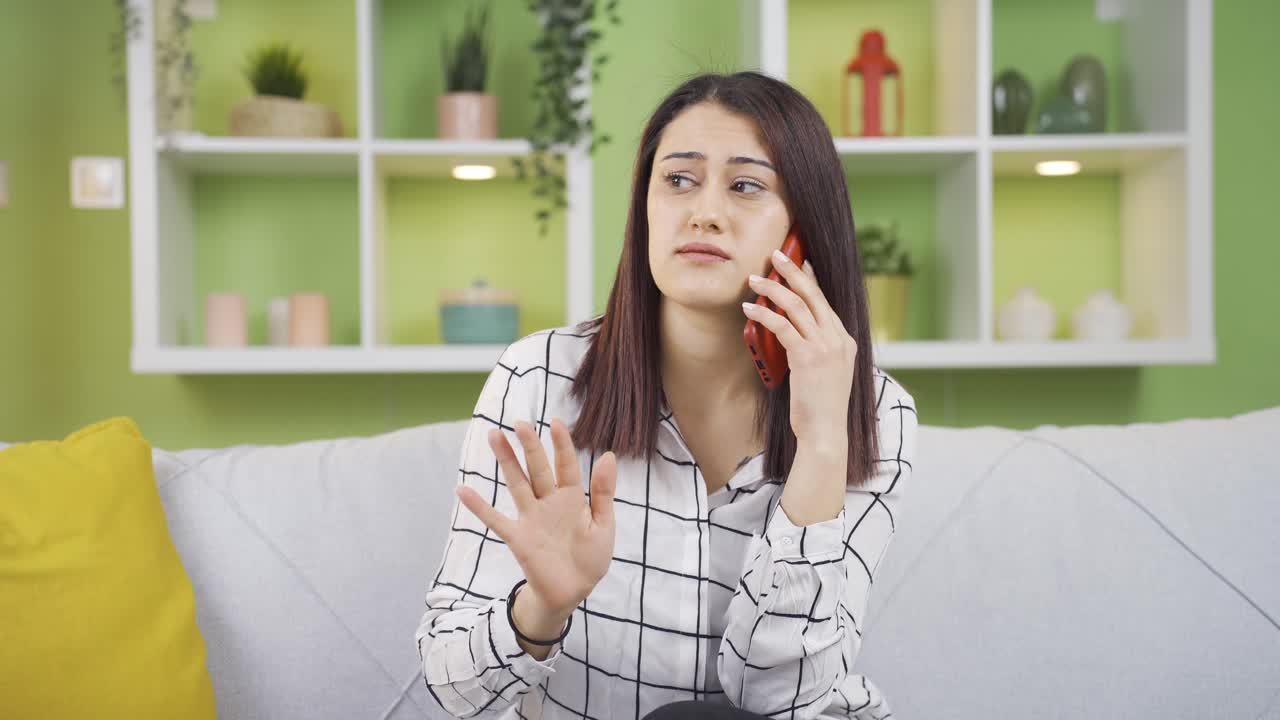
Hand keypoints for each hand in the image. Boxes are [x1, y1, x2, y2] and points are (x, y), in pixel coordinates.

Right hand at [456, 418, 617, 621]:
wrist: (573, 591)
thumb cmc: (591, 558)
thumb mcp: (604, 525)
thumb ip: (604, 492)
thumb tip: (608, 455)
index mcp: (572, 497)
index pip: (566, 465)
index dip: (561, 444)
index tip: (555, 422)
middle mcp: (549, 502)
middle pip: (538, 468)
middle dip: (530, 446)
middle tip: (520, 423)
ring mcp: (531, 518)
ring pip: (517, 483)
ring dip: (506, 461)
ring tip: (494, 436)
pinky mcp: (518, 537)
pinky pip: (495, 519)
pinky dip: (478, 506)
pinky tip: (462, 490)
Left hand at [743, 248, 858, 446]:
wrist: (826, 432)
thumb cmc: (819, 407)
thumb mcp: (824, 373)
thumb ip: (814, 350)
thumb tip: (789, 334)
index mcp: (845, 341)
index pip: (825, 302)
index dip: (810, 280)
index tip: (800, 262)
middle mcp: (838, 339)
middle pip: (814, 295)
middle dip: (793, 271)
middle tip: (776, 254)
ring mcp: (825, 347)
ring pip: (797, 306)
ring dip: (773, 288)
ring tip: (754, 279)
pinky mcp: (807, 357)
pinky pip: (782, 326)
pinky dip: (764, 314)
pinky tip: (750, 309)